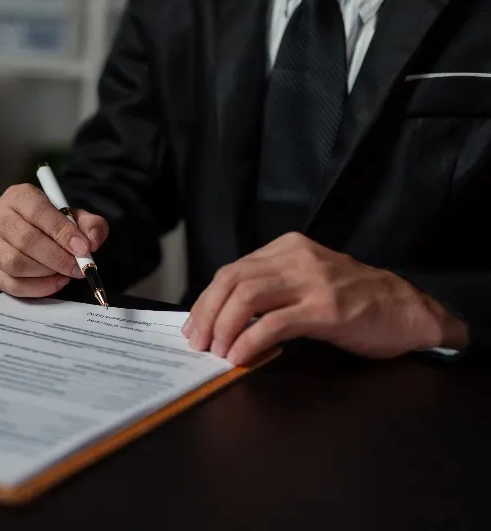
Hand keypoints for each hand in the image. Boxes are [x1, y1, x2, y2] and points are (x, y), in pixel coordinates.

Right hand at [0, 183, 108, 296]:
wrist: (31, 231)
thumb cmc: (53, 222)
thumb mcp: (75, 216)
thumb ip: (90, 225)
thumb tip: (91, 241)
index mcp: (19, 196)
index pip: (38, 212)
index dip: (62, 232)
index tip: (83, 248)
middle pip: (25, 240)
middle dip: (57, 258)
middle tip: (78, 268)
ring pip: (15, 263)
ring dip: (46, 274)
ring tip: (65, 273)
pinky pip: (10, 284)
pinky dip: (36, 288)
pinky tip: (54, 283)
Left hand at [182, 233, 467, 365]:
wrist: (409, 310)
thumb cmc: (356, 300)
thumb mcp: (308, 279)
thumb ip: (272, 287)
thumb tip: (225, 314)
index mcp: (288, 248)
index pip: (232, 270)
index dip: (207, 300)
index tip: (195, 325)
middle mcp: (297, 258)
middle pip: (232, 281)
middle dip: (207, 314)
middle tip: (198, 342)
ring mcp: (312, 282)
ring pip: (246, 298)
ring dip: (223, 328)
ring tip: (216, 351)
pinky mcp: (326, 309)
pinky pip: (272, 324)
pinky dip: (248, 342)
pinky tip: (240, 356)